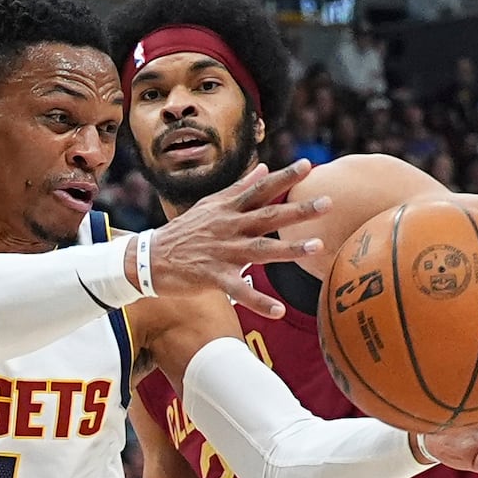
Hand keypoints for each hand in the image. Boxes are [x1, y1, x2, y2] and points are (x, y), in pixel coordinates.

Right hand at [134, 160, 329, 316]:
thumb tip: (262, 167)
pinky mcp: (213, 277)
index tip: (308, 166)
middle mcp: (228, 227)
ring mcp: (222, 252)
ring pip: (260, 250)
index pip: (260, 189)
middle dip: (298, 210)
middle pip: (267, 216)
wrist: (149, 259)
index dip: (283, 177)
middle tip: (328, 203)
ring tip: (317, 247)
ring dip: (289, 249)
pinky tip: (278, 311)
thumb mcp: (210, 205)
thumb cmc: (183, 232)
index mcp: (228, 209)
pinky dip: (259, 302)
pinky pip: (239, 290)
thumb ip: (239, 187)